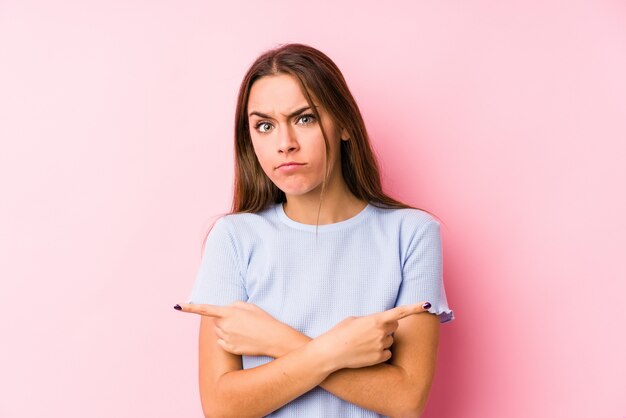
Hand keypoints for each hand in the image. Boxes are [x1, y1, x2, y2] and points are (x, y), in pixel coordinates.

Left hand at [175, 301, 294, 356]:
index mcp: (229, 313)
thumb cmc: (263, 319)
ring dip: (226, 328)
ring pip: (218, 331)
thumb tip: (223, 310)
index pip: (206, 309)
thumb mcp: (249, 306)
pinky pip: (222, 342)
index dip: (190, 307)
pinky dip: (228, 339)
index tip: (178, 306)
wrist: (273, 339)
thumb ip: (233, 305)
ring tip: (243, 329)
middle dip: (222, 318)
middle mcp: (225, 326)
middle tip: (239, 320)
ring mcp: (227, 339)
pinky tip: (242, 338)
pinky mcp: (230, 349)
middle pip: (215, 321)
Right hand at [313, 302, 431, 370]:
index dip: (415, 307)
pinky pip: (387, 353)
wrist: (331, 352)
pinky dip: (380, 352)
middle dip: (386, 327)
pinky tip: (366, 352)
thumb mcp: (355, 319)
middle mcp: (382, 332)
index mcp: (376, 319)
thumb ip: (372, 319)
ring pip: (389, 341)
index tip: (428, 304)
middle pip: (394, 327)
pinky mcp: (380, 358)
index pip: (400, 312)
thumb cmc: (340, 332)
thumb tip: (381, 323)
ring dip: (381, 340)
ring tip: (364, 343)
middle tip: (370, 331)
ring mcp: (381, 346)